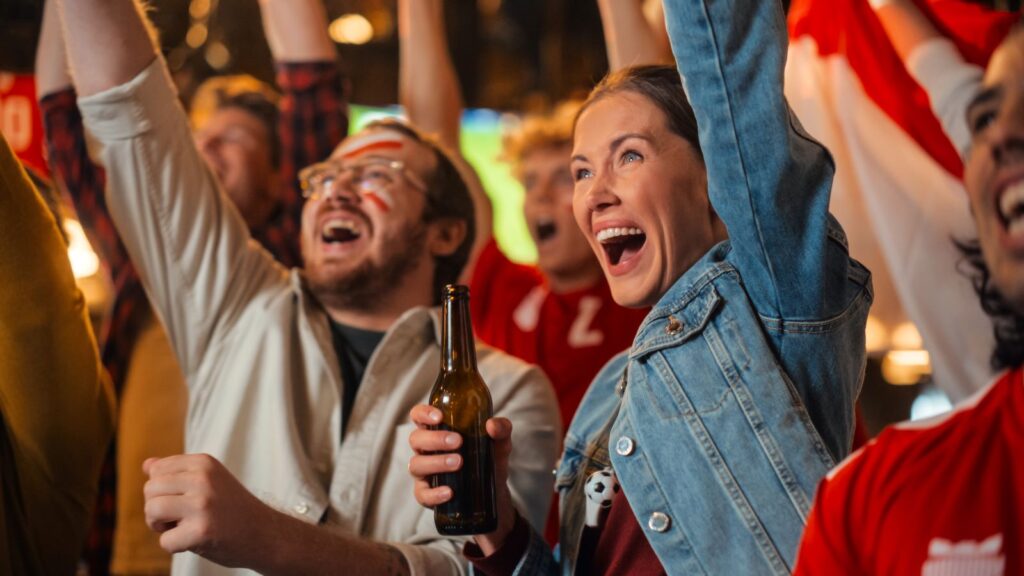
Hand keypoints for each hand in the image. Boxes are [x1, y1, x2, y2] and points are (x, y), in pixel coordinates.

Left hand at [143, 454, 272, 567]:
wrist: (266, 533)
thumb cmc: (233, 508)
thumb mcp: (210, 480)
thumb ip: (178, 472)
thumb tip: (147, 465)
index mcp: (204, 462)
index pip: (156, 469)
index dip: (162, 489)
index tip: (182, 499)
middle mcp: (203, 479)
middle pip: (149, 490)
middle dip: (156, 508)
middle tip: (180, 517)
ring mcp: (203, 504)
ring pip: (151, 511)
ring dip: (160, 526)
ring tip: (183, 527)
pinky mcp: (202, 531)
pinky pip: (165, 541)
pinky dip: (175, 546)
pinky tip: (194, 541)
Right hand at [407, 405, 517, 554]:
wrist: (494, 493)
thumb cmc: (489, 459)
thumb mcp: (500, 443)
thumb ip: (501, 430)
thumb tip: (492, 425)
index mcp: (437, 431)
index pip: (419, 416)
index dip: (423, 413)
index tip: (439, 416)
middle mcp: (426, 450)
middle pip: (416, 439)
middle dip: (435, 439)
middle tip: (458, 441)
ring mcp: (424, 473)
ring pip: (417, 464)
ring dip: (436, 462)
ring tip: (458, 463)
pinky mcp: (427, 494)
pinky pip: (423, 494)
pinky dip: (434, 493)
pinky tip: (449, 492)